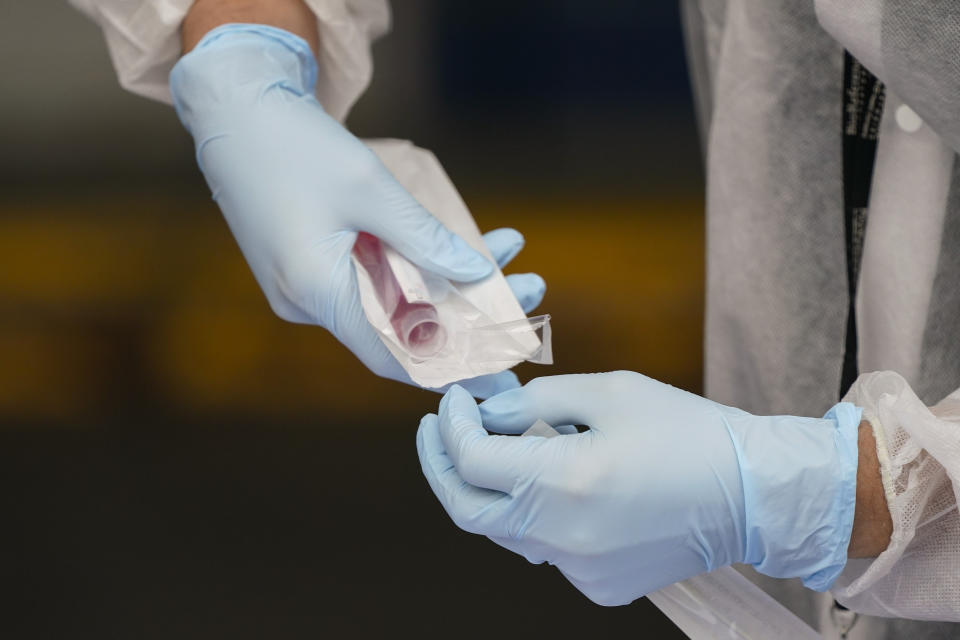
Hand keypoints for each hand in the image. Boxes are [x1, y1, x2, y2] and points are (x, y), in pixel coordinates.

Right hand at [170, 24, 543, 396]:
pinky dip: (419, 269)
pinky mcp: (311, 266)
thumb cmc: (295, 144)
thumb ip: (427, 241)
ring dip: (450, 285)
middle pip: (403, 332)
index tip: (503, 373)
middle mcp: (308, 302)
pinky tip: (463, 245)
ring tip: (509, 255)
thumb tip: (481, 277)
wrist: (233, 110)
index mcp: (316, 291)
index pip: (397, 357)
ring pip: (394, 305)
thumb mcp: (372, 191)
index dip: (455, 369)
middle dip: (470, 315)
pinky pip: (375, 283)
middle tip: (528, 295)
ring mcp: (307, 287)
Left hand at [417, 372, 860, 604]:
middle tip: (437, 431)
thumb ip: (535, 401)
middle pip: (468, 509)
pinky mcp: (598, 585)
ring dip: (491, 489)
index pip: (471, 460)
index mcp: (562, 482)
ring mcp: (579, 569)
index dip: (452, 426)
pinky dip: (534, 514)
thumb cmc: (686, 432)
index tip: (454, 401)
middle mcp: (562, 535)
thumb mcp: (609, 392)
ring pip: (505, 530)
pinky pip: (544, 548)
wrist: (751, 494)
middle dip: (442, 466)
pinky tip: (555, 484)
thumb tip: (488, 414)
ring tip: (504, 446)